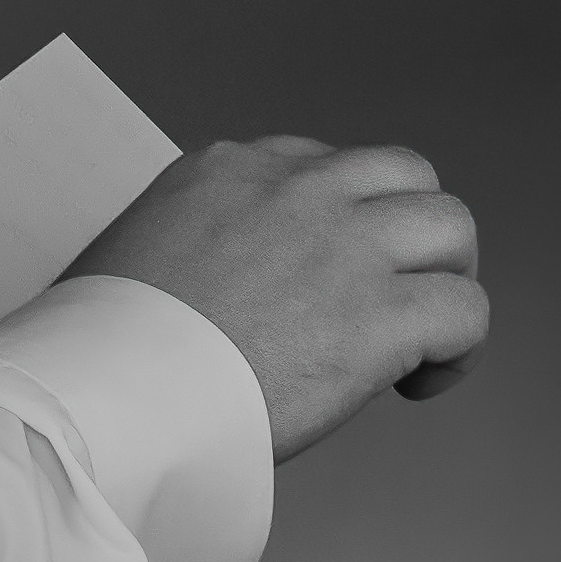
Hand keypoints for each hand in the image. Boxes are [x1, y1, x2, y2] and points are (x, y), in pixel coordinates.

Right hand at [75, 137, 487, 460]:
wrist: (100, 395)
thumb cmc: (96, 351)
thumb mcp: (127, 257)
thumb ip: (187, 249)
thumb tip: (213, 292)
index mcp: (225, 171)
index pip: (321, 166)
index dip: (340, 220)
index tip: (325, 271)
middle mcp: (294, 190)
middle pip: (404, 176)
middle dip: (410, 232)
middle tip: (393, 290)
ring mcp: (343, 245)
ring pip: (451, 227)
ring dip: (445, 277)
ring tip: (420, 334)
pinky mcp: (378, 314)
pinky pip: (464, 311)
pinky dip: (456, 350)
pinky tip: (418, 383)